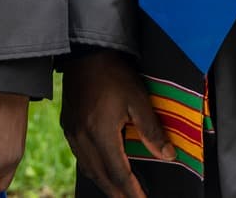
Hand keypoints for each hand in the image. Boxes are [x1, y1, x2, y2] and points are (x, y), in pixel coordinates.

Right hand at [60, 49, 171, 197]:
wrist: (85, 52)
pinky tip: (103, 170)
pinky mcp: (67, 126)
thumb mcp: (138, 99)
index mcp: (100, 132)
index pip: (118, 173)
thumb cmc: (113, 73)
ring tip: (121, 191)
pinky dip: (94, 169)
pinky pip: (80, 157)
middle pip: (101, 177)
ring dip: (106, 184)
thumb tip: (167, 155)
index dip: (132, 191)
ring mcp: (72, 133)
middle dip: (118, 194)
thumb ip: (151, 130)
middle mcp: (82, 137)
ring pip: (89, 169)